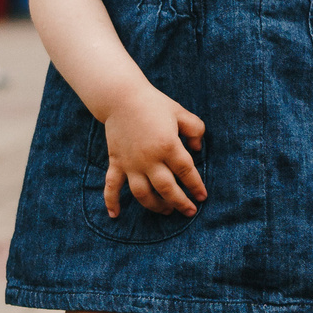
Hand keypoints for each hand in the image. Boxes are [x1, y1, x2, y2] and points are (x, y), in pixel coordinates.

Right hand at [101, 89, 207, 216]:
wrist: (122, 97)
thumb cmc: (154, 104)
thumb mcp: (181, 113)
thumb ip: (196, 129)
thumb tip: (198, 149)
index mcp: (168, 145)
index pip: (186, 172)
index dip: (196, 186)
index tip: (202, 197)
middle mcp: (149, 158)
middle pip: (166, 188)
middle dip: (179, 202)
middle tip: (189, 211)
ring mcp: (131, 163)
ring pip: (143, 193)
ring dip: (155, 206)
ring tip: (166, 211)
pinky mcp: (116, 162)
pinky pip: (111, 186)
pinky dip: (111, 201)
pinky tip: (114, 215)